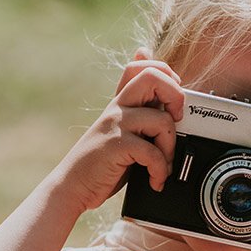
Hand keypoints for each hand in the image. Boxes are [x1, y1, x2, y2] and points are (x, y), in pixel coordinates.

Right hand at [55, 50, 184, 213]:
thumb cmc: (102, 162)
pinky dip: (160, 170)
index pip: (143, 65)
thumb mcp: (122, 131)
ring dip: (171, 148)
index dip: (167, 76)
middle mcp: (118, 107)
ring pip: (162, 120)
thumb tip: (150, 75)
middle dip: (177, 97)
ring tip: (162, 166)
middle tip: (176, 122)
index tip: (171, 104)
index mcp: (121, 101)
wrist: (74, 185)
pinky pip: (153, 152)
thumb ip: (139, 110)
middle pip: (153, 76)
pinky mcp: (116, 146)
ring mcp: (116, 124)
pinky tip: (155, 180)